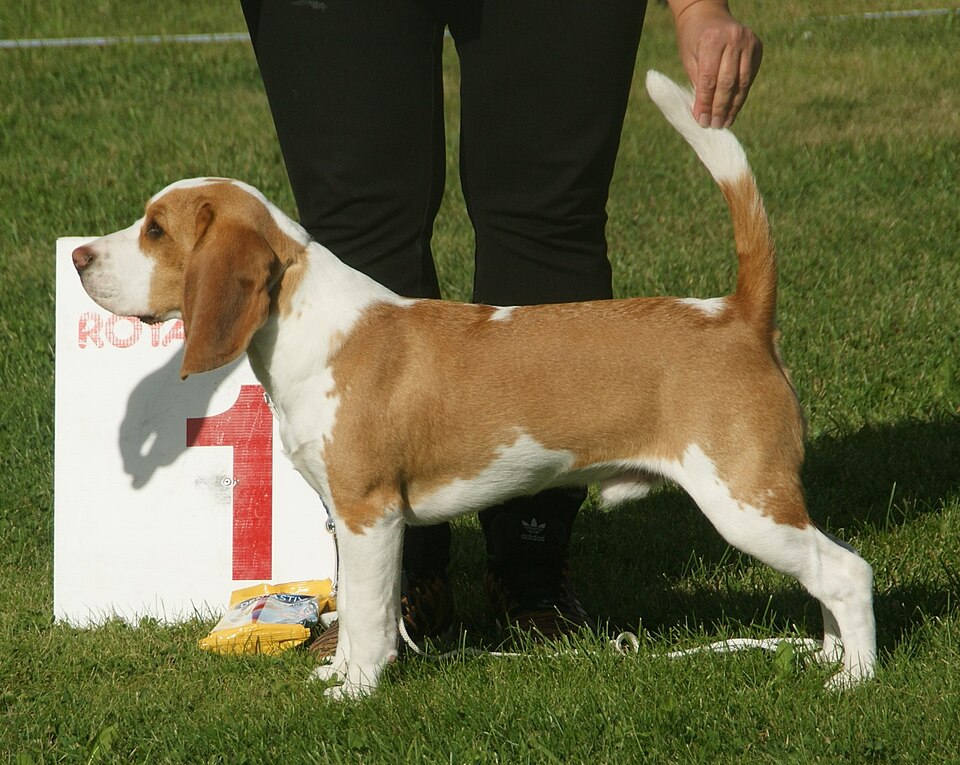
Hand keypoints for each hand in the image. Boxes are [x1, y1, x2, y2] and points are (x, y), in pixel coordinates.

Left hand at [668, 0, 762, 127]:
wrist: (708, 15)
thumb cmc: (693, 40)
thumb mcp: (689, 59)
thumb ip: (698, 83)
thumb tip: (703, 114)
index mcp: (712, 41)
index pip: (709, 79)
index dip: (705, 103)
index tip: (702, 121)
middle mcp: (734, 39)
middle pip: (728, 82)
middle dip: (720, 107)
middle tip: (715, 125)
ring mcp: (749, 42)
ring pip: (742, 82)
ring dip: (733, 106)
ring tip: (725, 122)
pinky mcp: (758, 47)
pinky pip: (749, 77)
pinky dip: (741, 95)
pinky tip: (733, 109)